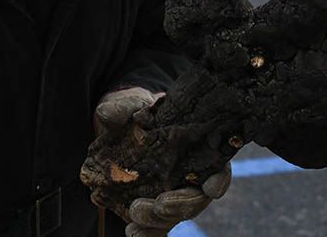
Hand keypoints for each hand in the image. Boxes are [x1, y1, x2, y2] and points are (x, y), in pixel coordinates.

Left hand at [93, 87, 231, 236]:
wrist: (115, 128)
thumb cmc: (132, 111)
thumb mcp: (128, 103)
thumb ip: (123, 107)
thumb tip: (108, 112)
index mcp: (197, 146)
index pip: (218, 167)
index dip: (218, 180)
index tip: (210, 188)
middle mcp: (190, 174)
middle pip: (196, 198)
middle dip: (181, 206)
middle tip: (159, 205)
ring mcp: (173, 193)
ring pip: (176, 215)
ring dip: (159, 222)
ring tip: (135, 217)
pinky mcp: (155, 206)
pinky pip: (157, 225)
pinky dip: (147, 232)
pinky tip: (132, 232)